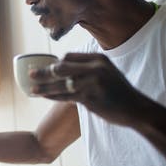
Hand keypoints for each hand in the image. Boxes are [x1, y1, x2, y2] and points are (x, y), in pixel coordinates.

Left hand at [30, 52, 146, 126]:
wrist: (136, 109)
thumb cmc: (119, 91)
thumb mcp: (107, 72)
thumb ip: (88, 68)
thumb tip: (66, 66)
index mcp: (97, 58)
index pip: (68, 57)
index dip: (54, 63)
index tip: (44, 68)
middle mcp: (93, 68)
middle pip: (61, 67)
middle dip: (43, 71)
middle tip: (29, 74)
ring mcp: (91, 82)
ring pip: (60, 83)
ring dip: (44, 86)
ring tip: (31, 89)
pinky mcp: (89, 97)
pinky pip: (65, 96)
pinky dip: (52, 96)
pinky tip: (43, 96)